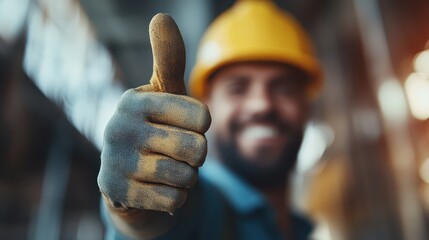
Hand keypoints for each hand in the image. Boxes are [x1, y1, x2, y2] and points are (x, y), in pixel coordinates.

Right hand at [97, 13, 210, 216]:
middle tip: (176, 151)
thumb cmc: (154, 126)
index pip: (202, 118)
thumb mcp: (162, 93)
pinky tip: (158, 188)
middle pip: (197, 149)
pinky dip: (175, 197)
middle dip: (196, 155)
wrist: (126, 175)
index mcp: (135, 100)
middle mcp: (119, 128)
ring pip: (186, 177)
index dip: (202, 127)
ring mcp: (116, 162)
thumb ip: (168, 58)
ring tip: (167, 169)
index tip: (184, 126)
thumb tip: (162, 16)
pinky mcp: (118, 193)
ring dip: (186, 177)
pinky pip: (174, 200)